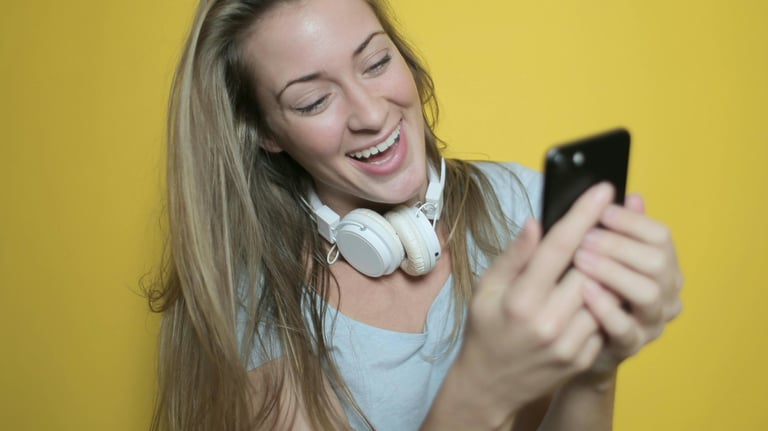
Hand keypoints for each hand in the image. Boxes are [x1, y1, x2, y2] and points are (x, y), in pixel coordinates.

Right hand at [455, 183, 614, 418]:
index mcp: (521, 300)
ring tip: (599, 257)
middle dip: (600, 241)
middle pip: (591, 267)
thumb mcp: (487, 289)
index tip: (602, 189)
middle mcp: (548, 322)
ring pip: (605, 292)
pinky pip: (605, 318)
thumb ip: (514, 256)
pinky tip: (591, 292)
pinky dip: (602, 300)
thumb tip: (537, 222)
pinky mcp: (583, 357)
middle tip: (603, 223)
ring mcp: (570, 344)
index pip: (560, 248)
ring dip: (604, 271)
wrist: (491, 385)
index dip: (583, 215)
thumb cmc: (486, 330)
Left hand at [573, 193, 683, 374]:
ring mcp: (651, 322)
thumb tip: (634, 197)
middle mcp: (666, 293)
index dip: (631, 221)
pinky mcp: (630, 345)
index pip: (661, 236)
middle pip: (658, 262)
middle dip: (619, 245)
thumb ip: (620, 229)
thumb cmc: (590, 286)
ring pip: (648, 293)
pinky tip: (584, 290)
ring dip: (613, 271)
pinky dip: (605, 307)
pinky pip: (625, 328)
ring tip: (581, 258)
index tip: (602, 210)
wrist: (575, 336)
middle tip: (586, 236)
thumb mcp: (602, 253)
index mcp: (663, 265)